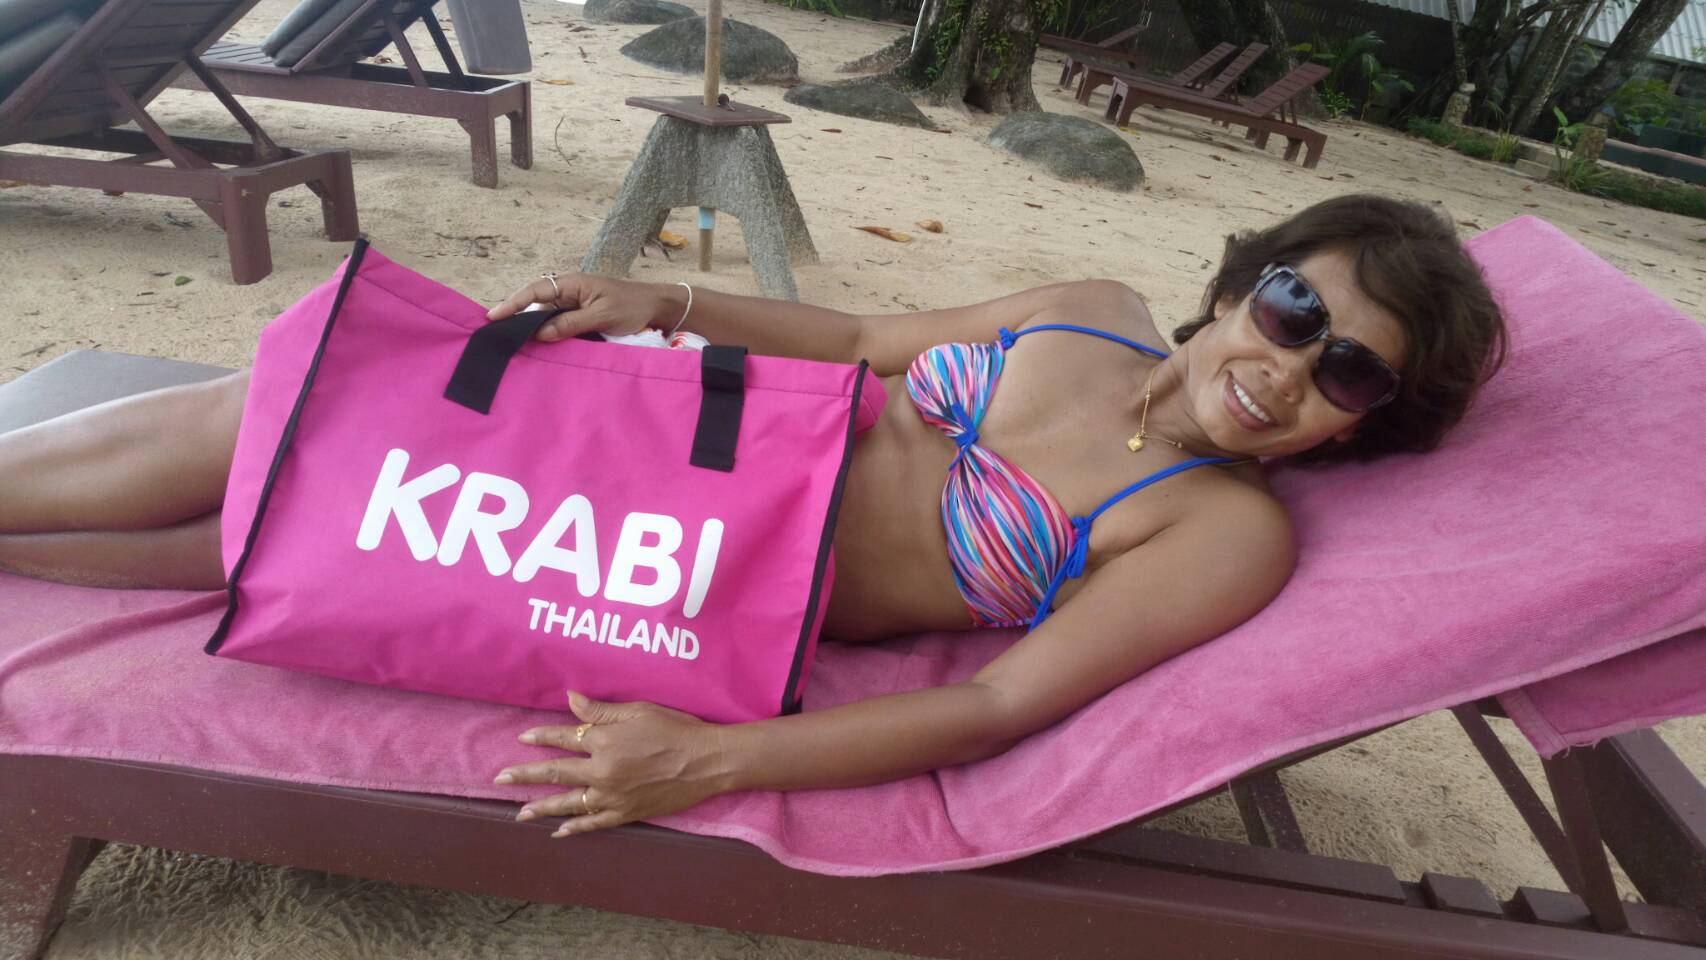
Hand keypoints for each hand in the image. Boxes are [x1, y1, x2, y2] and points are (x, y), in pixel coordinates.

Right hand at [486, 273, 676, 342]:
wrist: (657, 307)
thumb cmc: (631, 306)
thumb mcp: (601, 315)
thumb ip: (571, 323)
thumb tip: (540, 334)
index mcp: (572, 284)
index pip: (535, 291)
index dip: (513, 304)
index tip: (493, 317)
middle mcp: (568, 292)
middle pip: (535, 303)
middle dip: (515, 317)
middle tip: (494, 335)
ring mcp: (573, 304)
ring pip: (544, 316)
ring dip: (531, 328)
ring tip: (510, 343)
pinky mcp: (579, 316)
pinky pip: (557, 324)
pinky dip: (546, 334)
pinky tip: (536, 346)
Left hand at [494, 691, 729, 836]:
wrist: (707, 761)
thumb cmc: (676, 729)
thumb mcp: (638, 711)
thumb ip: (601, 711)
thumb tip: (571, 700)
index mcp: (604, 741)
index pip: (562, 738)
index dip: (540, 736)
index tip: (522, 737)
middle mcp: (602, 771)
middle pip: (556, 773)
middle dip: (525, 775)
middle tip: (500, 778)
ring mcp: (612, 796)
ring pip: (568, 803)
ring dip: (541, 807)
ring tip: (519, 813)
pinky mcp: (626, 812)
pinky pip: (594, 823)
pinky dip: (575, 828)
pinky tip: (558, 831)